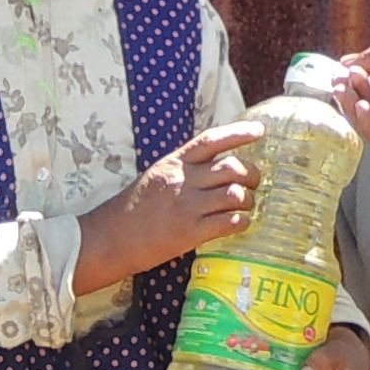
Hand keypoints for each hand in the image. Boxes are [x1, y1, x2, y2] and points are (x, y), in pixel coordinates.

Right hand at [75, 120, 263, 290]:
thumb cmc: (132, 208)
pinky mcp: (189, 233)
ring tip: (246, 206)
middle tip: (254, 183)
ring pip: (235, 195)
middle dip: (252, 175)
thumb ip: (183, 169)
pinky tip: (240, 223)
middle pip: (232, 168)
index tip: (260, 131)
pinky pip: (228, 222)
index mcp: (174, 162)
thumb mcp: (156, 176)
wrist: (110, 238)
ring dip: (248, 200)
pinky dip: (241, 222)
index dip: (239, 133)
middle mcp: (182, 180)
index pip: (212, 141)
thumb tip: (216, 168)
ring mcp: (187, 207)